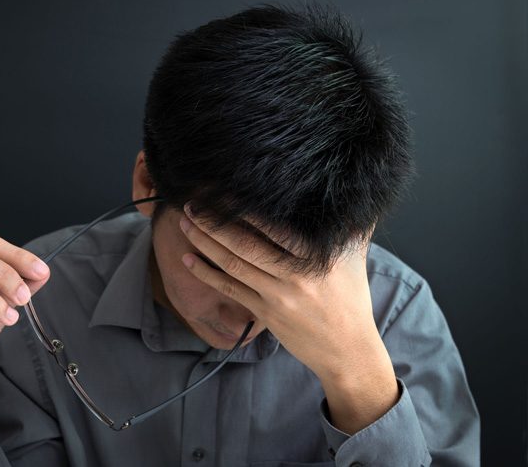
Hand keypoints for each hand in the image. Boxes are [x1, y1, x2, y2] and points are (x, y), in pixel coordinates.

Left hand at [178, 202, 398, 432]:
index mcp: (316, 257)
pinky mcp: (265, 313)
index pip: (274, 227)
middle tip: (193, 205)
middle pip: (246, 244)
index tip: (222, 192)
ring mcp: (277, 296)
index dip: (245, 209)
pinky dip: (207, 274)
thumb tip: (358, 196)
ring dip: (205, 243)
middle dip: (214, 223)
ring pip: (233, 264)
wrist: (347, 351)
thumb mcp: (354, 259)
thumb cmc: (351, 300)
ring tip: (186, 225)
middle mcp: (295, 275)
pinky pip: (231, 289)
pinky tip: (188, 260)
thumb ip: (353, 227)